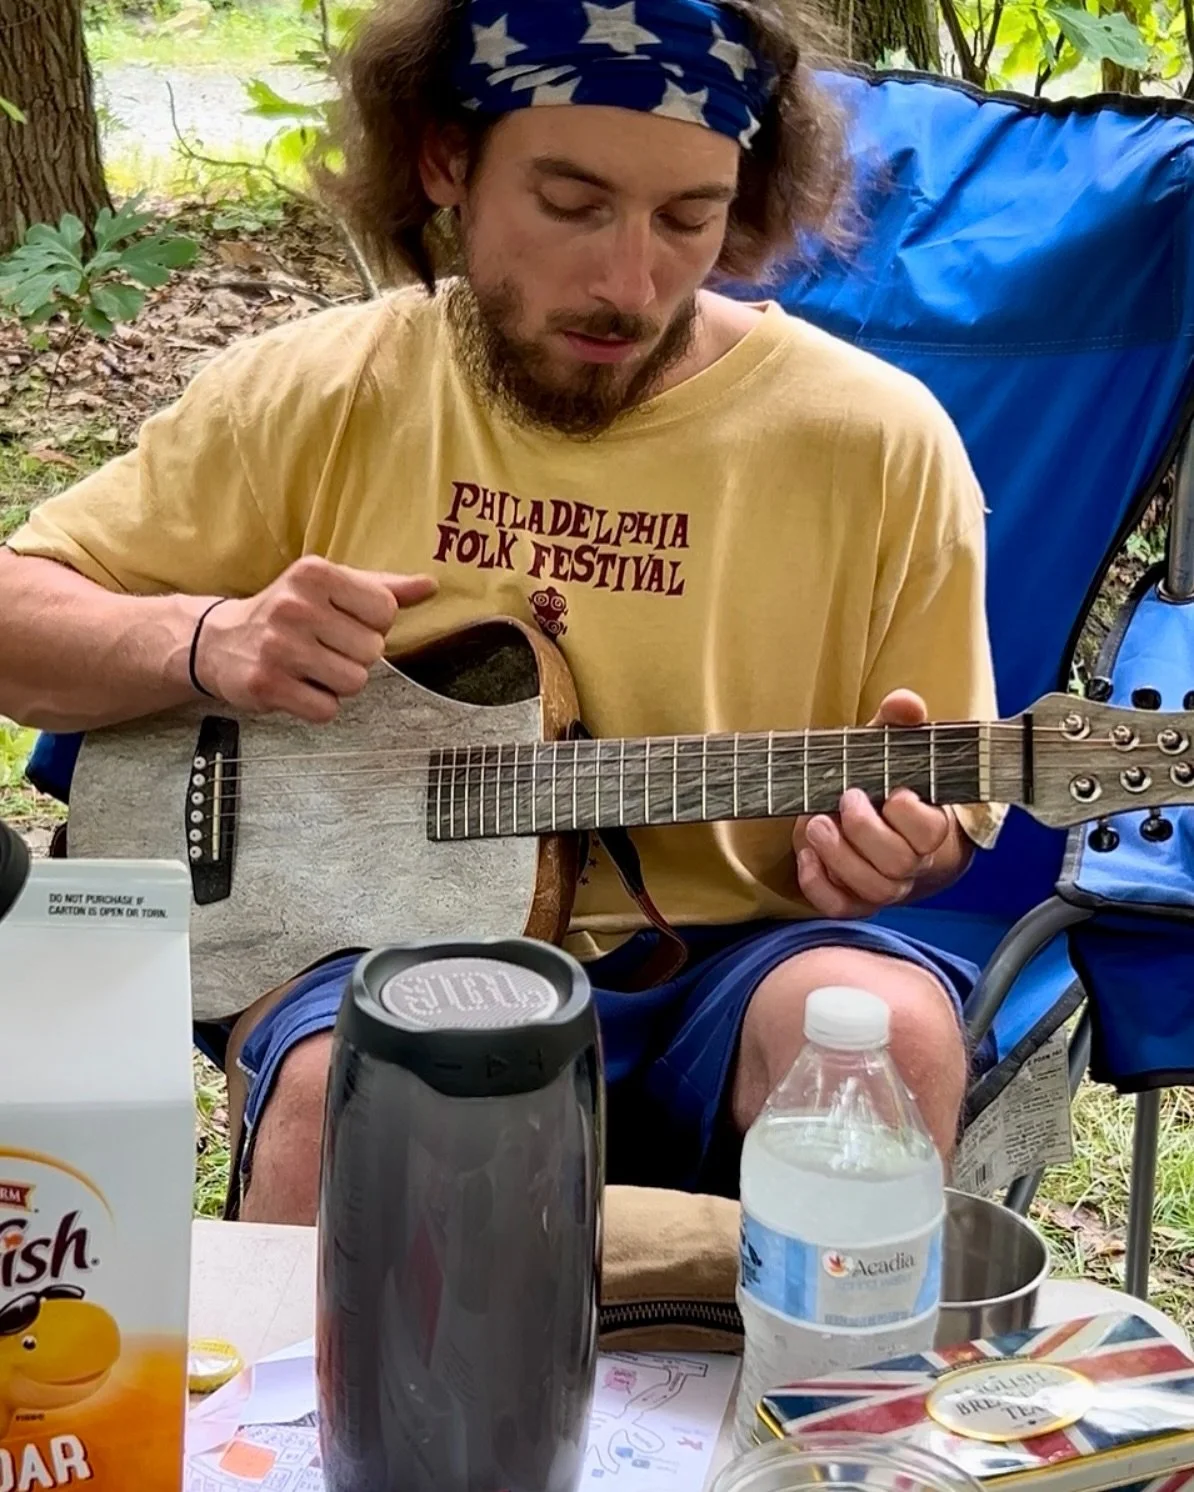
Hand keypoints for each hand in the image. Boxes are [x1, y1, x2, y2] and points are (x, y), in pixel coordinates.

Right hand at [194, 556, 436, 722]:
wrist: (220, 641)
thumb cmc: (289, 612)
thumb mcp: (331, 587)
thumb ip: (384, 587)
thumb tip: (431, 585)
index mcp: (315, 574)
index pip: (385, 610)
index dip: (373, 624)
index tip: (343, 622)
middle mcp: (294, 606)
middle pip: (372, 651)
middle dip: (354, 656)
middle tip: (323, 647)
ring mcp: (278, 647)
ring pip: (354, 682)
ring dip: (338, 682)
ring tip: (312, 667)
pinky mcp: (267, 684)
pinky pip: (326, 709)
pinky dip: (318, 705)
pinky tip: (298, 686)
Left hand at [793, 690, 955, 918]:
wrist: (885, 829)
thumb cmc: (888, 786)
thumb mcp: (892, 749)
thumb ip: (899, 724)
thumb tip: (905, 703)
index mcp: (931, 828)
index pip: (931, 832)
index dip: (908, 813)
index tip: (890, 789)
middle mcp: (912, 864)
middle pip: (898, 863)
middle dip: (864, 831)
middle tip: (844, 799)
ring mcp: (885, 887)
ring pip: (871, 889)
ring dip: (838, 856)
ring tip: (816, 823)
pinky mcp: (854, 901)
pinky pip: (840, 907)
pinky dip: (819, 885)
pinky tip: (806, 856)